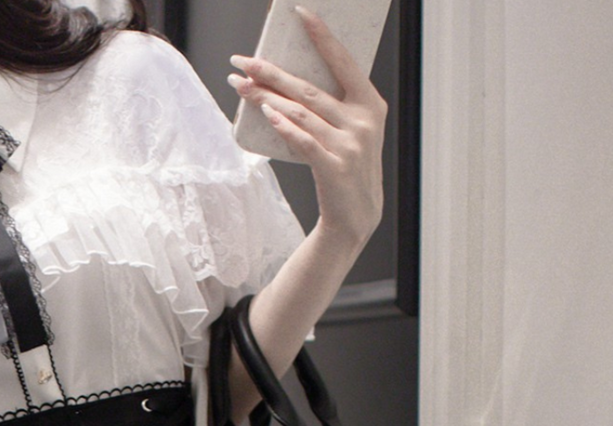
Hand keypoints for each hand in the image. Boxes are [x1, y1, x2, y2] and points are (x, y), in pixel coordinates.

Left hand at [231, 9, 386, 251]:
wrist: (355, 219)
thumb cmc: (346, 168)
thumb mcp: (351, 131)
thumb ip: (334, 106)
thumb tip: (287, 82)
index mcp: (371, 104)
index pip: (343, 61)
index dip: (321, 35)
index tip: (298, 12)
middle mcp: (363, 121)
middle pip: (310, 89)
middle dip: (272, 72)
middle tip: (244, 61)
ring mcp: (350, 145)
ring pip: (301, 112)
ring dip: (267, 97)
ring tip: (241, 87)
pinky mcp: (334, 168)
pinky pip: (304, 140)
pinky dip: (284, 125)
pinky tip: (266, 113)